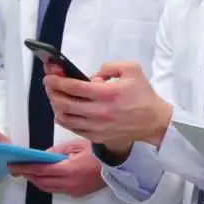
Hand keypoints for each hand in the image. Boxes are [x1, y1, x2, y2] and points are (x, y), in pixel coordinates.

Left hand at [8, 139, 105, 197]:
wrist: (119, 164)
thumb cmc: (99, 151)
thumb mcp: (77, 145)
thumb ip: (57, 151)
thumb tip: (42, 156)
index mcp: (68, 170)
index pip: (40, 170)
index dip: (25, 168)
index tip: (13, 165)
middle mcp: (69, 184)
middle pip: (41, 181)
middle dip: (28, 175)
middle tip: (17, 168)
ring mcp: (73, 191)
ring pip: (47, 188)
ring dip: (36, 181)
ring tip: (28, 172)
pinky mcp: (77, 194)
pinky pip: (57, 190)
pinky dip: (47, 184)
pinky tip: (45, 177)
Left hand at [44, 61, 170, 147]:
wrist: (154, 121)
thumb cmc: (143, 96)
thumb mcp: (132, 69)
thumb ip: (109, 66)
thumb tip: (92, 75)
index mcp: (107, 93)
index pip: (73, 87)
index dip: (57, 80)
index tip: (50, 76)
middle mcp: (99, 112)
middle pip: (64, 103)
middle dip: (52, 92)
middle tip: (50, 85)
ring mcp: (97, 127)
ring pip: (65, 118)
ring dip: (56, 106)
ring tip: (56, 98)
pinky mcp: (97, 137)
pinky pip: (72, 128)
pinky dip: (64, 119)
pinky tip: (65, 111)